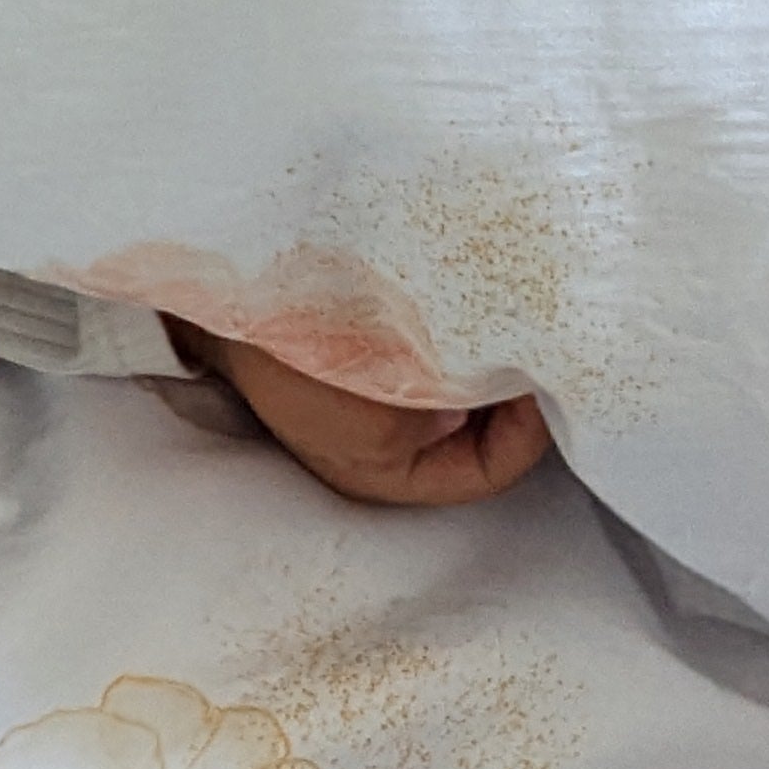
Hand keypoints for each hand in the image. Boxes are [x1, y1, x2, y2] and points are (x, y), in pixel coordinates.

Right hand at [169, 321, 552, 508]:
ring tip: (506, 322)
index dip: (528, 427)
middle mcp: (390, 447)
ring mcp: (379, 401)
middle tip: (538, 345)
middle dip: (511, 390)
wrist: (227, 293)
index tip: (540, 372)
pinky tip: (468, 306)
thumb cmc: (298, 354)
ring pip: (462, 394)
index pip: (492, 470)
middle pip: (482, 433)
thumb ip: (461, 403)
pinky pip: (437, 360)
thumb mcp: (387, 398)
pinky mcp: (372, 360)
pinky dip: (461, 339)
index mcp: (390, 474)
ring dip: (487, 360)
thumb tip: (520, 383)